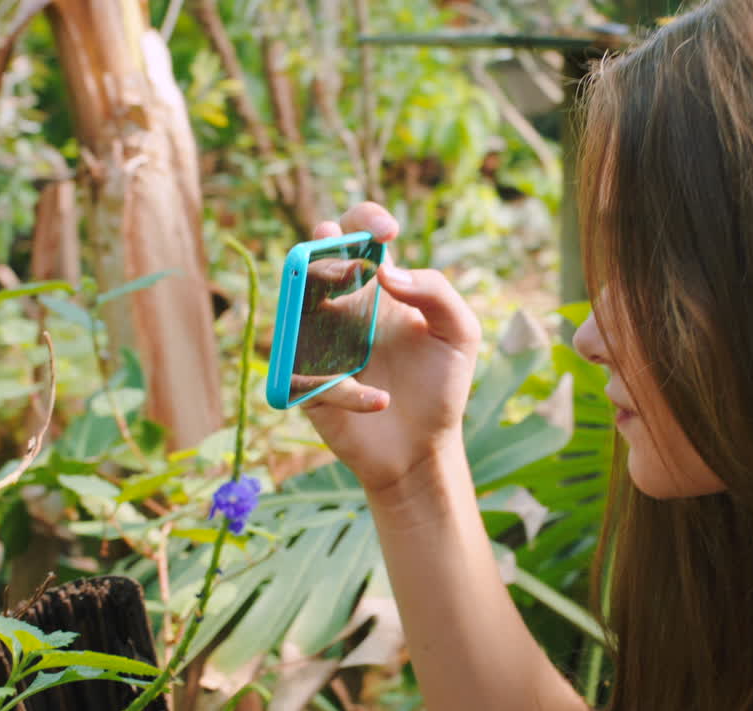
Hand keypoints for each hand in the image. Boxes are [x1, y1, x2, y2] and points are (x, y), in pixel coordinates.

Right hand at [302, 203, 480, 494]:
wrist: (425, 449)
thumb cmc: (441, 386)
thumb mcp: (459, 334)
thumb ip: (437, 292)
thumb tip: (388, 272)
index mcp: (376, 286)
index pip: (357, 234)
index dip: (364, 220)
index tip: (387, 232)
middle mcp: (340, 306)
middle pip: (313, 259)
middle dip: (326, 254)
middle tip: (356, 270)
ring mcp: (317, 343)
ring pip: (294, 307)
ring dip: (315, 309)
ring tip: (357, 331)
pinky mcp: (305, 384)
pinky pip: (309, 375)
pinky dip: (347, 389)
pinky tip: (381, 401)